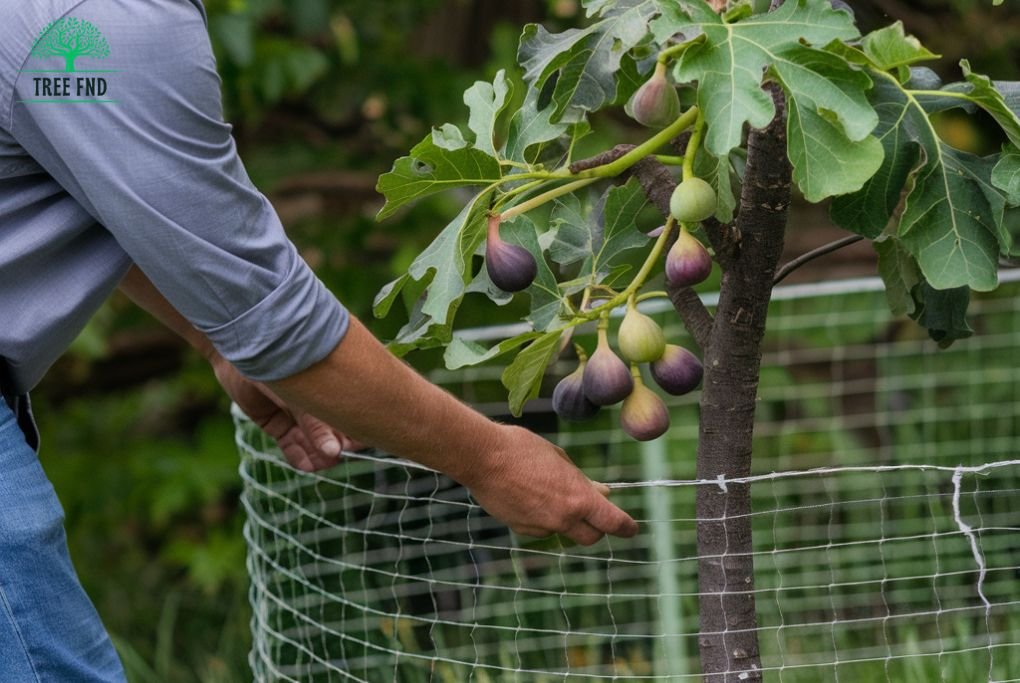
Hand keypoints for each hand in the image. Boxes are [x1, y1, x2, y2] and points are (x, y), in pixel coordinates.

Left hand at [211, 355, 363, 471]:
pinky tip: (305, 465)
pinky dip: (298, 457)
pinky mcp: (276, 424)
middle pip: (333, 434)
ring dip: (316, 456)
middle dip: (335, 448)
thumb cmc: (275, 366)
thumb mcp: (299, 397)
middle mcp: (315, 402)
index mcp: (330, 386)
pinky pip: (291, 446)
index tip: (353, 445)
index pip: (351, 415)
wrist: (236, 350)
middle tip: (333, 456)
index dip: (355, 433)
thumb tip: (334, 454)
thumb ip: (315, 426)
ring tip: (318, 464)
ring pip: (311, 444)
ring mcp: (295, 415)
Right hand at [463, 425, 637, 545]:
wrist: (483, 457)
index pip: (612, 522)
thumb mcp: (560, 460)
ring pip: (563, 530)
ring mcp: (540, 527)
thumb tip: (602, 493)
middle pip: (591, 536)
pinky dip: (542, 517)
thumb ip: (582, 482)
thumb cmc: (523, 449)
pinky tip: (528, 495)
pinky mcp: (521, 529)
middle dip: (597, 528)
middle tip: (594, 514)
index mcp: (579, 498)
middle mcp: (563, 518)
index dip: (626, 528)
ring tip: (547, 490)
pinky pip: (540, 527)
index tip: (631, 529)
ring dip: (565, 519)